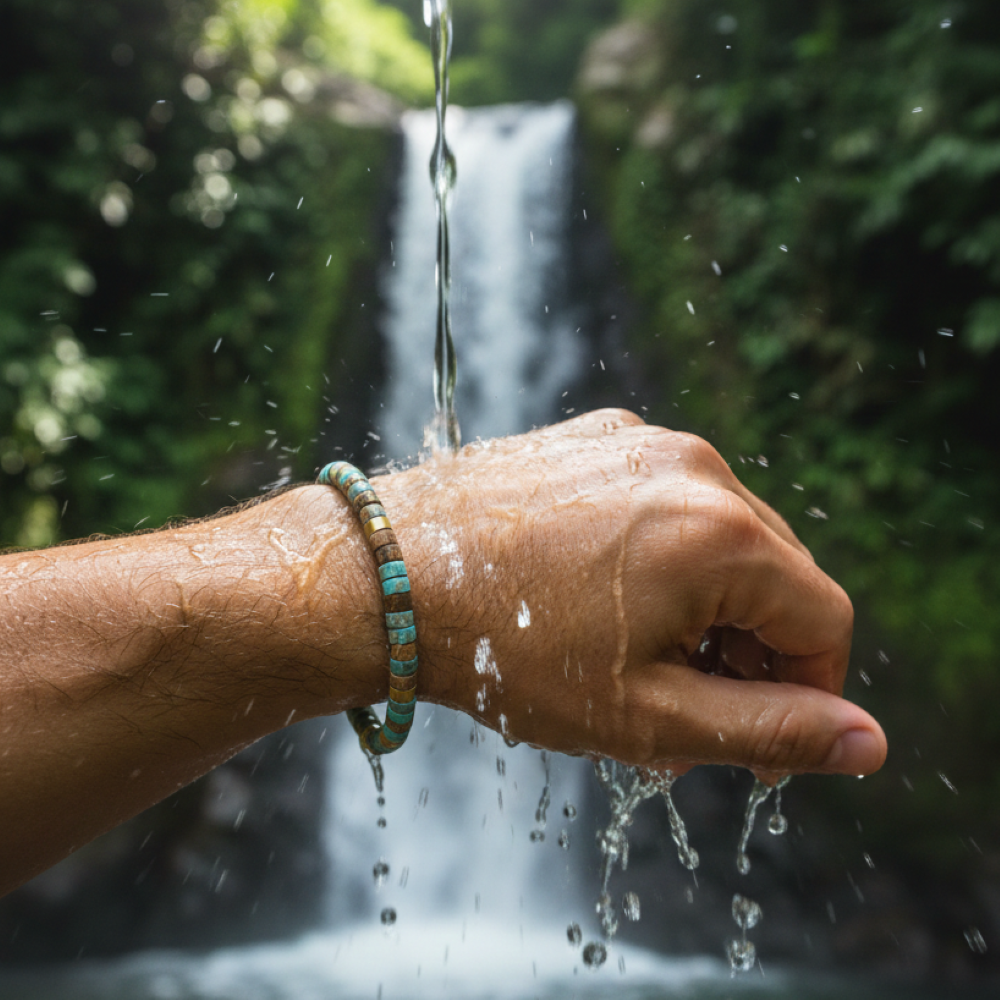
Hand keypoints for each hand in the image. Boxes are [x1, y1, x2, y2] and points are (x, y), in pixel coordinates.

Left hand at [376, 409, 885, 776]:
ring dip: (709, 607)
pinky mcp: (599, 436)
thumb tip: (868, 742)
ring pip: (723, 536)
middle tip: (692, 713)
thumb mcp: (646, 715)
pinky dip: (664, 557)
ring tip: (643, 664)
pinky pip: (666, 501)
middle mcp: (693, 468)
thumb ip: (769, 729)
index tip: (763, 744)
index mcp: (719, 531)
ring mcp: (642, 442)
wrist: (388, 574)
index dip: (810, 691)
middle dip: (753, 653)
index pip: (823, 619)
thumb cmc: (507, 650)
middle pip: (777, 573)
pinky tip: (609, 602)